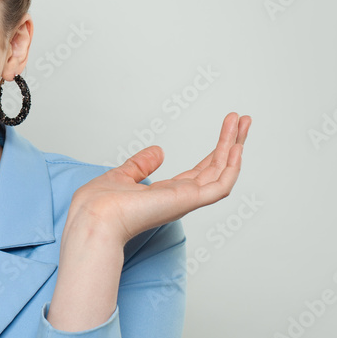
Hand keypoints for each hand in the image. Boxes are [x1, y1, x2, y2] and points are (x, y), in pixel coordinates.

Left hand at [64, 112, 251, 248]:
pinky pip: (219, 186)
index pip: (198, 172)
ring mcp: (185, 200)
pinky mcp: (187, 201)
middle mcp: (179, 198)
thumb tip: (158, 151)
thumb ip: (141, 165)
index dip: (214, 152)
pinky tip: (236, 147)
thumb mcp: (123, 176)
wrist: (93, 217)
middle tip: (243, 120)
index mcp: (165, 194)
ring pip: (222, 173)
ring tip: (243, 121)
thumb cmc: (99, 205)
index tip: (225, 131)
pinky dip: (231, 168)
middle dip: (231, 144)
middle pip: (215, 169)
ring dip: (234, 146)